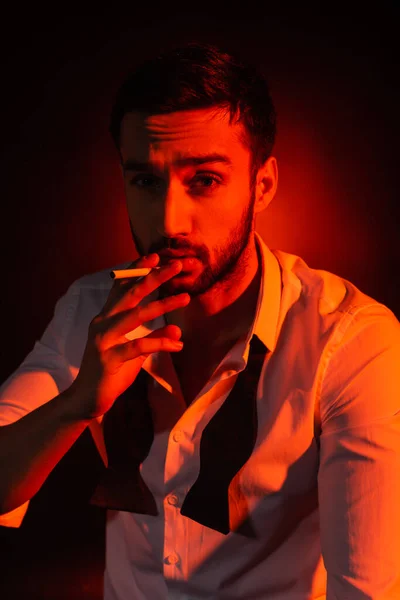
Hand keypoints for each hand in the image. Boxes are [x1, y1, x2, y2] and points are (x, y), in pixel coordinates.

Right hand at [69, 253, 189, 418]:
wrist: (87, 399)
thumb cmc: (111, 372)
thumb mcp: (136, 352)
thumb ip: (154, 338)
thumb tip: (177, 330)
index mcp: (106, 317)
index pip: (121, 287)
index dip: (136, 271)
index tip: (154, 256)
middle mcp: (102, 323)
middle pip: (130, 293)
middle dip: (154, 277)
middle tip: (176, 266)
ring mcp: (104, 339)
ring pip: (136, 315)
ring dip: (163, 305)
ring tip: (185, 298)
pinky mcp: (109, 357)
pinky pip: (139, 345)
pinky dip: (160, 343)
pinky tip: (177, 345)